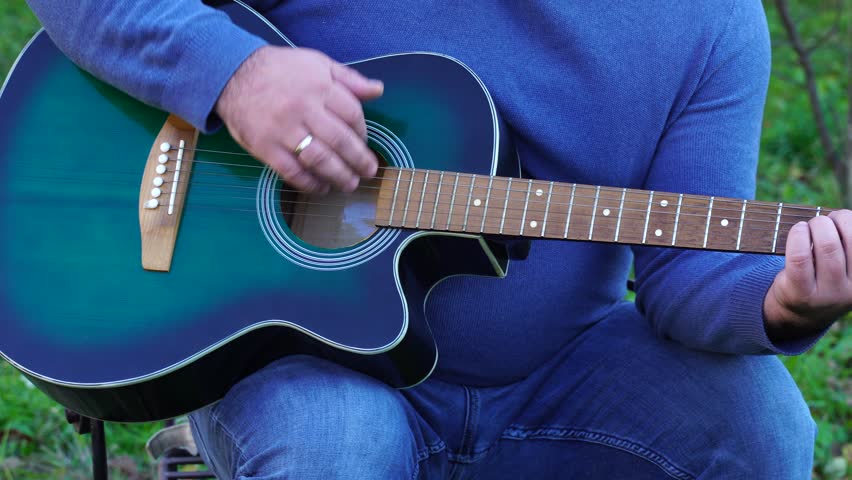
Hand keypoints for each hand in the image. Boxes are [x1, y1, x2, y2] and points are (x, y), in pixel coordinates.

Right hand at [216, 46, 382, 192]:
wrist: (232, 74)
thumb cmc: (280, 69)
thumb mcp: (317, 63)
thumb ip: (349, 78)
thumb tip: (378, 90)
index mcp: (319, 86)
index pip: (351, 114)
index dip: (363, 132)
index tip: (365, 142)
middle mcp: (303, 108)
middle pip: (339, 140)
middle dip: (358, 160)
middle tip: (368, 172)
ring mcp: (283, 129)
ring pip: (318, 159)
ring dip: (338, 176)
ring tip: (349, 184)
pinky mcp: (265, 147)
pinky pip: (292, 171)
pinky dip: (310, 184)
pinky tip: (321, 188)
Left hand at [763, 210, 851, 340]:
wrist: (798, 313)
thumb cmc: (823, 278)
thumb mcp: (845, 268)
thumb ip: (847, 246)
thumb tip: (846, 217)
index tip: (841, 218)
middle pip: (850, 240)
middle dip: (835, 221)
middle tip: (822, 221)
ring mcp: (827, 294)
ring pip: (828, 247)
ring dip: (817, 226)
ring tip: (809, 225)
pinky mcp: (802, 292)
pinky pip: (800, 257)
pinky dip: (799, 236)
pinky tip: (799, 230)